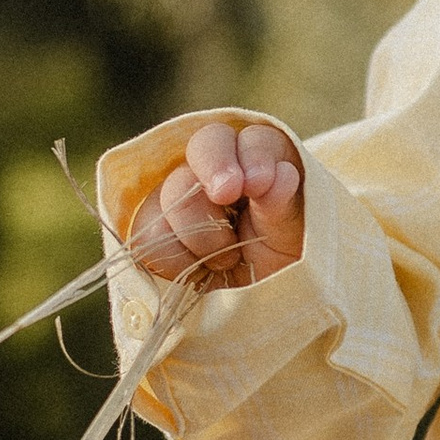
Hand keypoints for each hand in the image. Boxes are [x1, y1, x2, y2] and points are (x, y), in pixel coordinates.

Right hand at [122, 118, 305, 289]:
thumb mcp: (294, 235)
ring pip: (171, 194)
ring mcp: (180, 195)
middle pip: (203, 147)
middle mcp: (217, 168)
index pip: (252, 139)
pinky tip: (199, 272)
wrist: (259, 300)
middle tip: (226, 195)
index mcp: (260, 159)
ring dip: (200, 234)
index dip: (252, 156)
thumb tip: (281, 174)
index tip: (258, 184)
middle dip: (213, 171)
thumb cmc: (285, 258)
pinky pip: (144, 233)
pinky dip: (173, 257)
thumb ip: (283, 204)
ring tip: (229, 259)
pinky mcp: (153, 227)